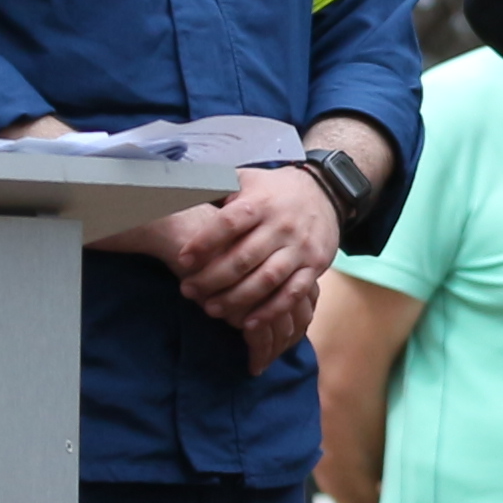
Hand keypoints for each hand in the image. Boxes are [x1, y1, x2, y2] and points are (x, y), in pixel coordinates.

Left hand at [166, 162, 344, 370]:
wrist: (325, 192)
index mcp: (260, 202)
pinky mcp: (314, 266)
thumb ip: (216, 187)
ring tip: (211, 310)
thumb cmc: (272, 190)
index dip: (204, 242)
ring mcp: (300, 248)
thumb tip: (176, 192)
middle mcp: (281, 225)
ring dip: (238, 299)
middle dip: (213, 278)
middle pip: (244, 257)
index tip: (183, 259)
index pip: (229, 223)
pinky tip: (248, 323)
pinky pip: (293, 293)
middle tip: (188, 291)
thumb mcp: (245, 180)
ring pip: (267, 279)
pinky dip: (271, 311)